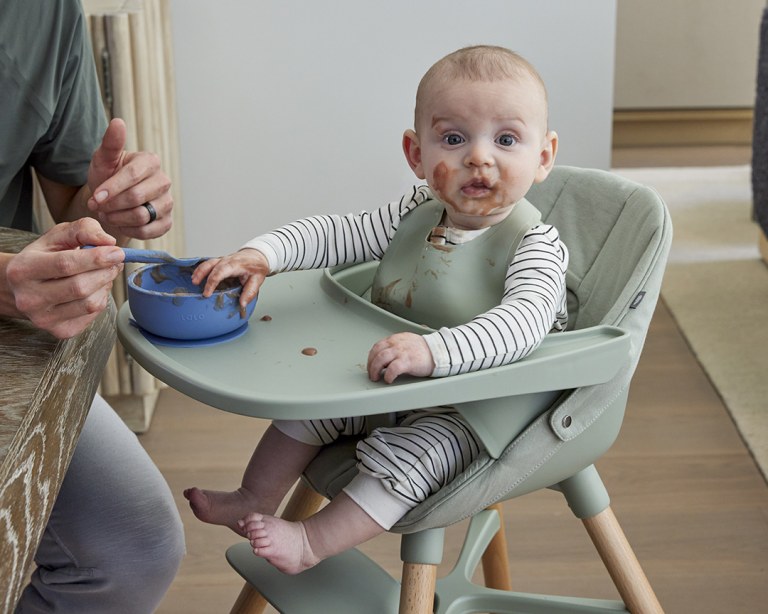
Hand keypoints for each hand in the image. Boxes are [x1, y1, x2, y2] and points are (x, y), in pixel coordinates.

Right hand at [5, 219, 124, 338]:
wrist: (22, 288)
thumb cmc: (43, 258)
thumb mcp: (57, 236)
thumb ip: (83, 230)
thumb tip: (109, 242)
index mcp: (24, 270)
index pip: (65, 265)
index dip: (96, 258)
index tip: (117, 253)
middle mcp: (30, 298)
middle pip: (80, 287)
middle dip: (105, 272)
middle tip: (115, 262)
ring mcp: (43, 319)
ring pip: (90, 304)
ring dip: (105, 286)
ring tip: (102, 274)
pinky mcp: (60, 331)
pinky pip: (93, 315)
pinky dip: (100, 299)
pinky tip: (93, 289)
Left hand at [86, 118, 172, 239]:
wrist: (112, 199)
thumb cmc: (108, 175)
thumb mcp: (103, 159)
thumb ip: (110, 143)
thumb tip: (118, 122)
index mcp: (151, 162)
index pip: (133, 175)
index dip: (112, 188)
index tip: (95, 197)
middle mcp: (164, 181)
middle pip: (137, 198)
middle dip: (112, 205)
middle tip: (97, 207)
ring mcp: (168, 203)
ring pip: (142, 216)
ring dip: (117, 219)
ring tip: (106, 214)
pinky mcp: (167, 222)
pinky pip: (148, 231)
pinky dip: (128, 230)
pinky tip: (119, 223)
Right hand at [191, 248, 269, 307]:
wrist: (258, 255)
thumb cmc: (257, 267)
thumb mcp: (258, 280)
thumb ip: (250, 292)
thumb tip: (242, 304)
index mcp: (235, 264)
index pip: (220, 272)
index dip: (212, 282)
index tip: (207, 293)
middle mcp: (226, 260)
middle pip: (211, 265)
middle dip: (202, 275)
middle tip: (195, 285)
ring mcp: (222, 260)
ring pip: (207, 263)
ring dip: (199, 271)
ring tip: (193, 281)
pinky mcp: (220, 261)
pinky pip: (208, 263)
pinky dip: (201, 269)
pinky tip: (196, 276)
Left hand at [367, 332, 433, 383]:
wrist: (438, 351)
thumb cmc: (423, 350)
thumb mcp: (406, 342)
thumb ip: (394, 347)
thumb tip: (383, 358)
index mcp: (395, 339)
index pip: (377, 347)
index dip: (371, 357)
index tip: (370, 365)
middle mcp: (396, 344)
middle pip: (376, 353)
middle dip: (370, 365)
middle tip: (372, 374)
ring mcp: (401, 352)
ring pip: (380, 359)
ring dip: (375, 370)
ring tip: (377, 377)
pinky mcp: (408, 361)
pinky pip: (392, 369)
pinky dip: (387, 375)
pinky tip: (388, 379)